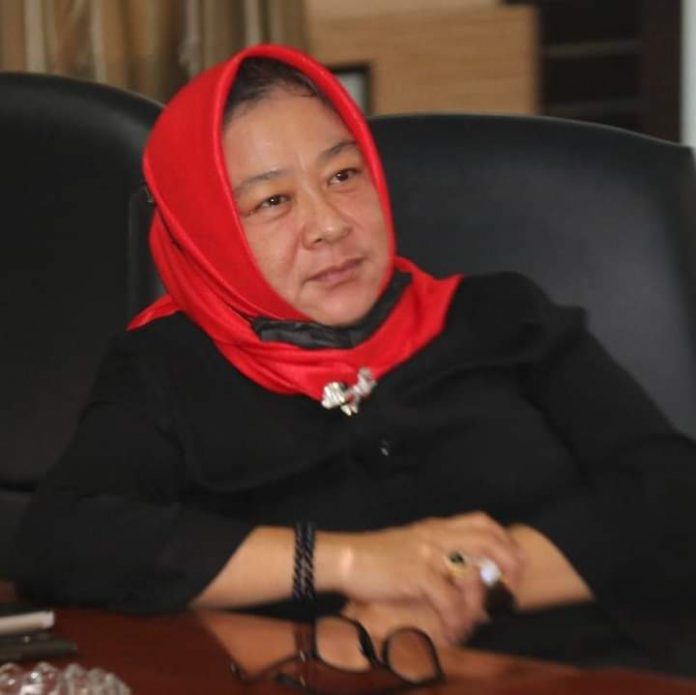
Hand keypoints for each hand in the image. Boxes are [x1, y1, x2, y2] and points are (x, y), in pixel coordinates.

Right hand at [317, 512, 523, 640]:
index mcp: (436, 526)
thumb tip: (459, 567)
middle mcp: (436, 534)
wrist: (346, 557)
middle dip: (510, 563)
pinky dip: (457, 618)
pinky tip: (455, 630)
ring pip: (474, 569)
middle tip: (512, 588)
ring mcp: (428, 552)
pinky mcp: (417, 574)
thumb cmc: (375, 555)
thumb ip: (435, 548)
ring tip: (486, 616)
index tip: (514, 562)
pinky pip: (449, 599)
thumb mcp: (411, 543)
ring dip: (485, 597)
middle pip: (488, 539)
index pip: (482, 521)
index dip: (505, 540)